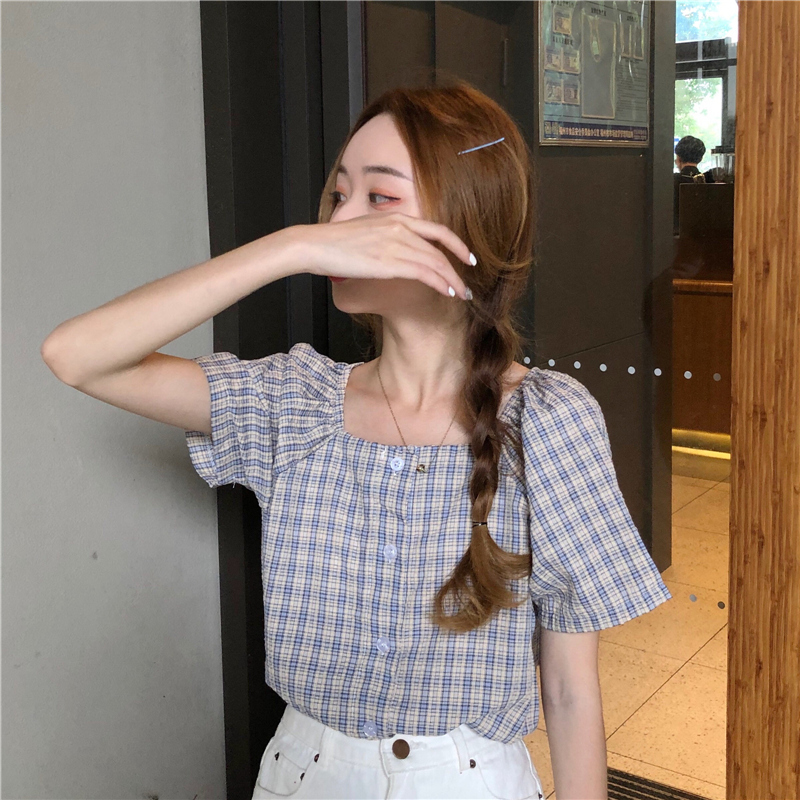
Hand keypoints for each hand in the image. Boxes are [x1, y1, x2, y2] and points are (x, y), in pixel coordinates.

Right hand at [294, 212, 473, 299]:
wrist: (315, 245)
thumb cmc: (334, 242)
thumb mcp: (367, 231)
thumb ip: (386, 237)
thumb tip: (395, 253)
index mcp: (395, 218)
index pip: (436, 230)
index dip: (457, 244)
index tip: (467, 257)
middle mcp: (400, 227)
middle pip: (440, 249)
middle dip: (458, 268)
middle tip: (467, 283)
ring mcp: (396, 244)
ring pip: (436, 262)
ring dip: (452, 280)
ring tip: (462, 294)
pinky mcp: (390, 262)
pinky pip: (425, 273)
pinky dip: (441, 283)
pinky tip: (448, 292)